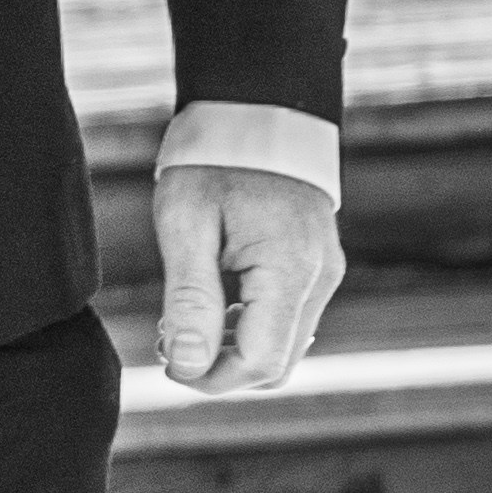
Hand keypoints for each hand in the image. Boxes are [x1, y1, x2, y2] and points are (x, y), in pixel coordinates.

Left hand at [151, 160, 342, 394]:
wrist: (255, 114)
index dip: (210, 378)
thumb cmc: (213, 162)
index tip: (167, 366)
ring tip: (184, 322)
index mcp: (289, 269)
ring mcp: (324, 273)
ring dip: (234, 351)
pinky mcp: (317, 267)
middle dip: (221, 371)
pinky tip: (211, 305)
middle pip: (276, 366)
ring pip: (285, 348)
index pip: (259, 362)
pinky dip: (250, 328)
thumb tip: (189, 366)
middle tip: (171, 347)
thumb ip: (189, 300)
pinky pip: (288, 321)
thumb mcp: (185, 225)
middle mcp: (319, 278)